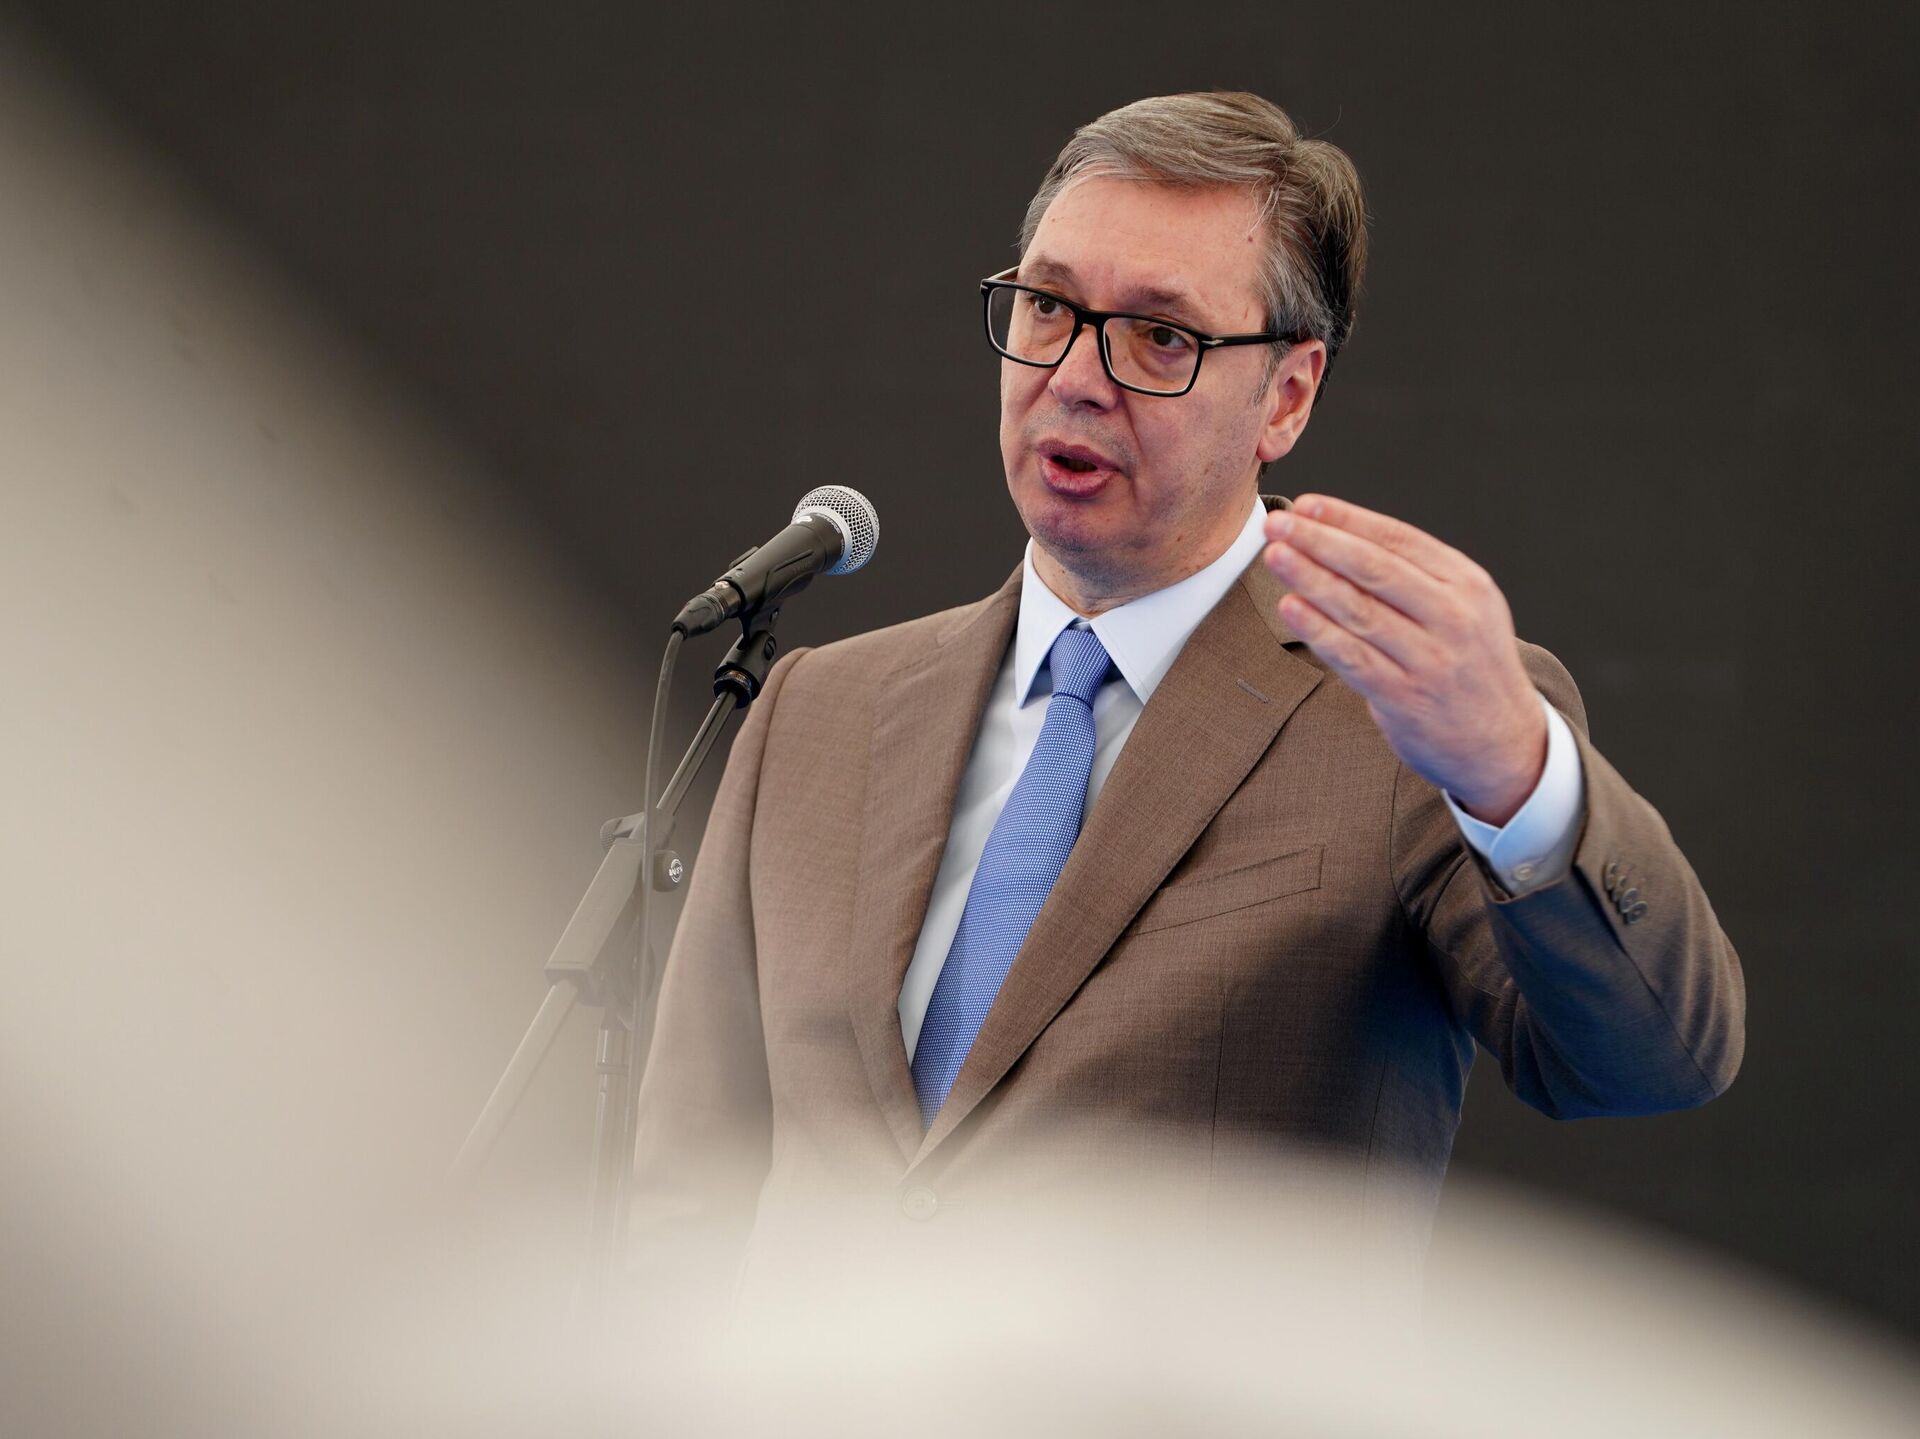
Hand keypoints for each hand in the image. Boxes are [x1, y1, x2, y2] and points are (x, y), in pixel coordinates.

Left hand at [1262, 494, 1546, 825]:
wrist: (1503, 739)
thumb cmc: (1468, 661)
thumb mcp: (1466, 606)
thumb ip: (1417, 574)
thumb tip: (1341, 533)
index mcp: (1466, 583)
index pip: (1398, 539)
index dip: (1347, 519)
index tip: (1306, 505)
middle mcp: (1452, 616)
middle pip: (1375, 569)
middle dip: (1320, 541)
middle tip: (1278, 524)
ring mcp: (1430, 659)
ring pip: (1359, 610)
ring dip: (1311, 579)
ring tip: (1275, 556)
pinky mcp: (1405, 698)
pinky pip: (1353, 657)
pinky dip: (1318, 631)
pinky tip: (1291, 607)